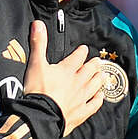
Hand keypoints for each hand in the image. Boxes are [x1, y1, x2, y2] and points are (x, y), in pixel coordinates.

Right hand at [22, 20, 105, 135]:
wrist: (41, 115)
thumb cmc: (38, 90)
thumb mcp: (35, 64)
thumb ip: (38, 43)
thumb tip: (38, 23)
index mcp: (67, 70)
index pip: (78, 57)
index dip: (81, 52)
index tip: (84, 49)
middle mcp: (78, 82)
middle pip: (90, 70)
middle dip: (94, 64)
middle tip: (97, 61)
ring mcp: (81, 98)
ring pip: (94, 85)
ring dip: (99, 79)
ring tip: (102, 74)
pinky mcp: (81, 112)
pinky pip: (94, 105)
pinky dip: (98, 100)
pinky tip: (100, 97)